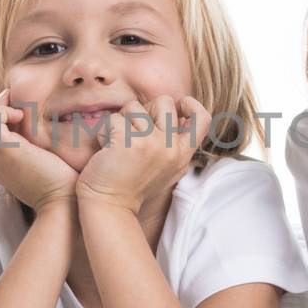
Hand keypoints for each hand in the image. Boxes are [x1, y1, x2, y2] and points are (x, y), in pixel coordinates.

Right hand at [0, 88, 78, 210]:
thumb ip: (25, 146)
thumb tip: (26, 119)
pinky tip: (21, 118)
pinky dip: (2, 112)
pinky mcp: (6, 152)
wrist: (65, 202)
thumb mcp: (36, 161)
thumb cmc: (59, 181)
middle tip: (13, 112)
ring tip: (17, 116)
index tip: (13, 113)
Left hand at [76, 95, 209, 214]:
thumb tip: (182, 116)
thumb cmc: (133, 185)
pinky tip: (106, 150)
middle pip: (164, 101)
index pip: (203, 119)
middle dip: (145, 109)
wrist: (110, 206)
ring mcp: (151, 143)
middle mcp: (170, 147)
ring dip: (120, 121)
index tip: (178, 106)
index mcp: (182, 154)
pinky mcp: (128, 141)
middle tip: (133, 130)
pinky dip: (104, 132)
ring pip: (133, 107)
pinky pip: (113, 120)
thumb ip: (176, 145)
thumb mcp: (166, 169)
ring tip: (117, 144)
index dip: (192, 105)